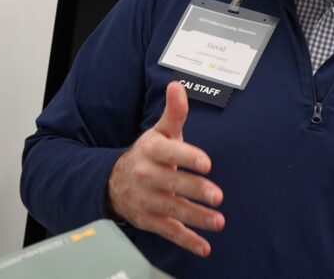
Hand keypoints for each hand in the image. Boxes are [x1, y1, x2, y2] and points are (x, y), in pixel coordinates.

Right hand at [107, 81, 224, 256]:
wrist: (115, 181)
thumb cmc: (149, 153)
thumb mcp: (160, 132)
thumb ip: (174, 112)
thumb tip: (177, 86)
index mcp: (151, 150)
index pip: (169, 152)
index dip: (187, 157)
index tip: (206, 163)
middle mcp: (146, 175)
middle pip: (172, 183)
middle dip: (195, 190)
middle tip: (217, 195)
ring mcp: (146, 199)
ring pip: (172, 209)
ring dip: (196, 217)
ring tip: (218, 221)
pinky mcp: (149, 219)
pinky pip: (168, 230)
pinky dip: (186, 240)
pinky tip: (204, 246)